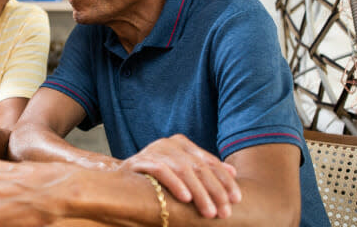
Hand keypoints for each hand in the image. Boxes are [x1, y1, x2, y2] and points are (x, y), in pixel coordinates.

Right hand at [119, 134, 241, 218]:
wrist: (120, 181)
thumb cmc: (156, 179)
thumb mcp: (183, 173)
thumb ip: (205, 170)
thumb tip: (233, 172)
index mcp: (182, 143)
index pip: (210, 162)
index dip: (225, 181)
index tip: (236, 199)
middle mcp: (169, 143)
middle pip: (199, 167)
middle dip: (215, 191)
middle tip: (224, 212)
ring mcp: (154, 149)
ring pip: (184, 170)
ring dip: (199, 193)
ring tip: (209, 211)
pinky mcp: (140, 160)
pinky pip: (161, 171)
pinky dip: (175, 184)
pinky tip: (186, 198)